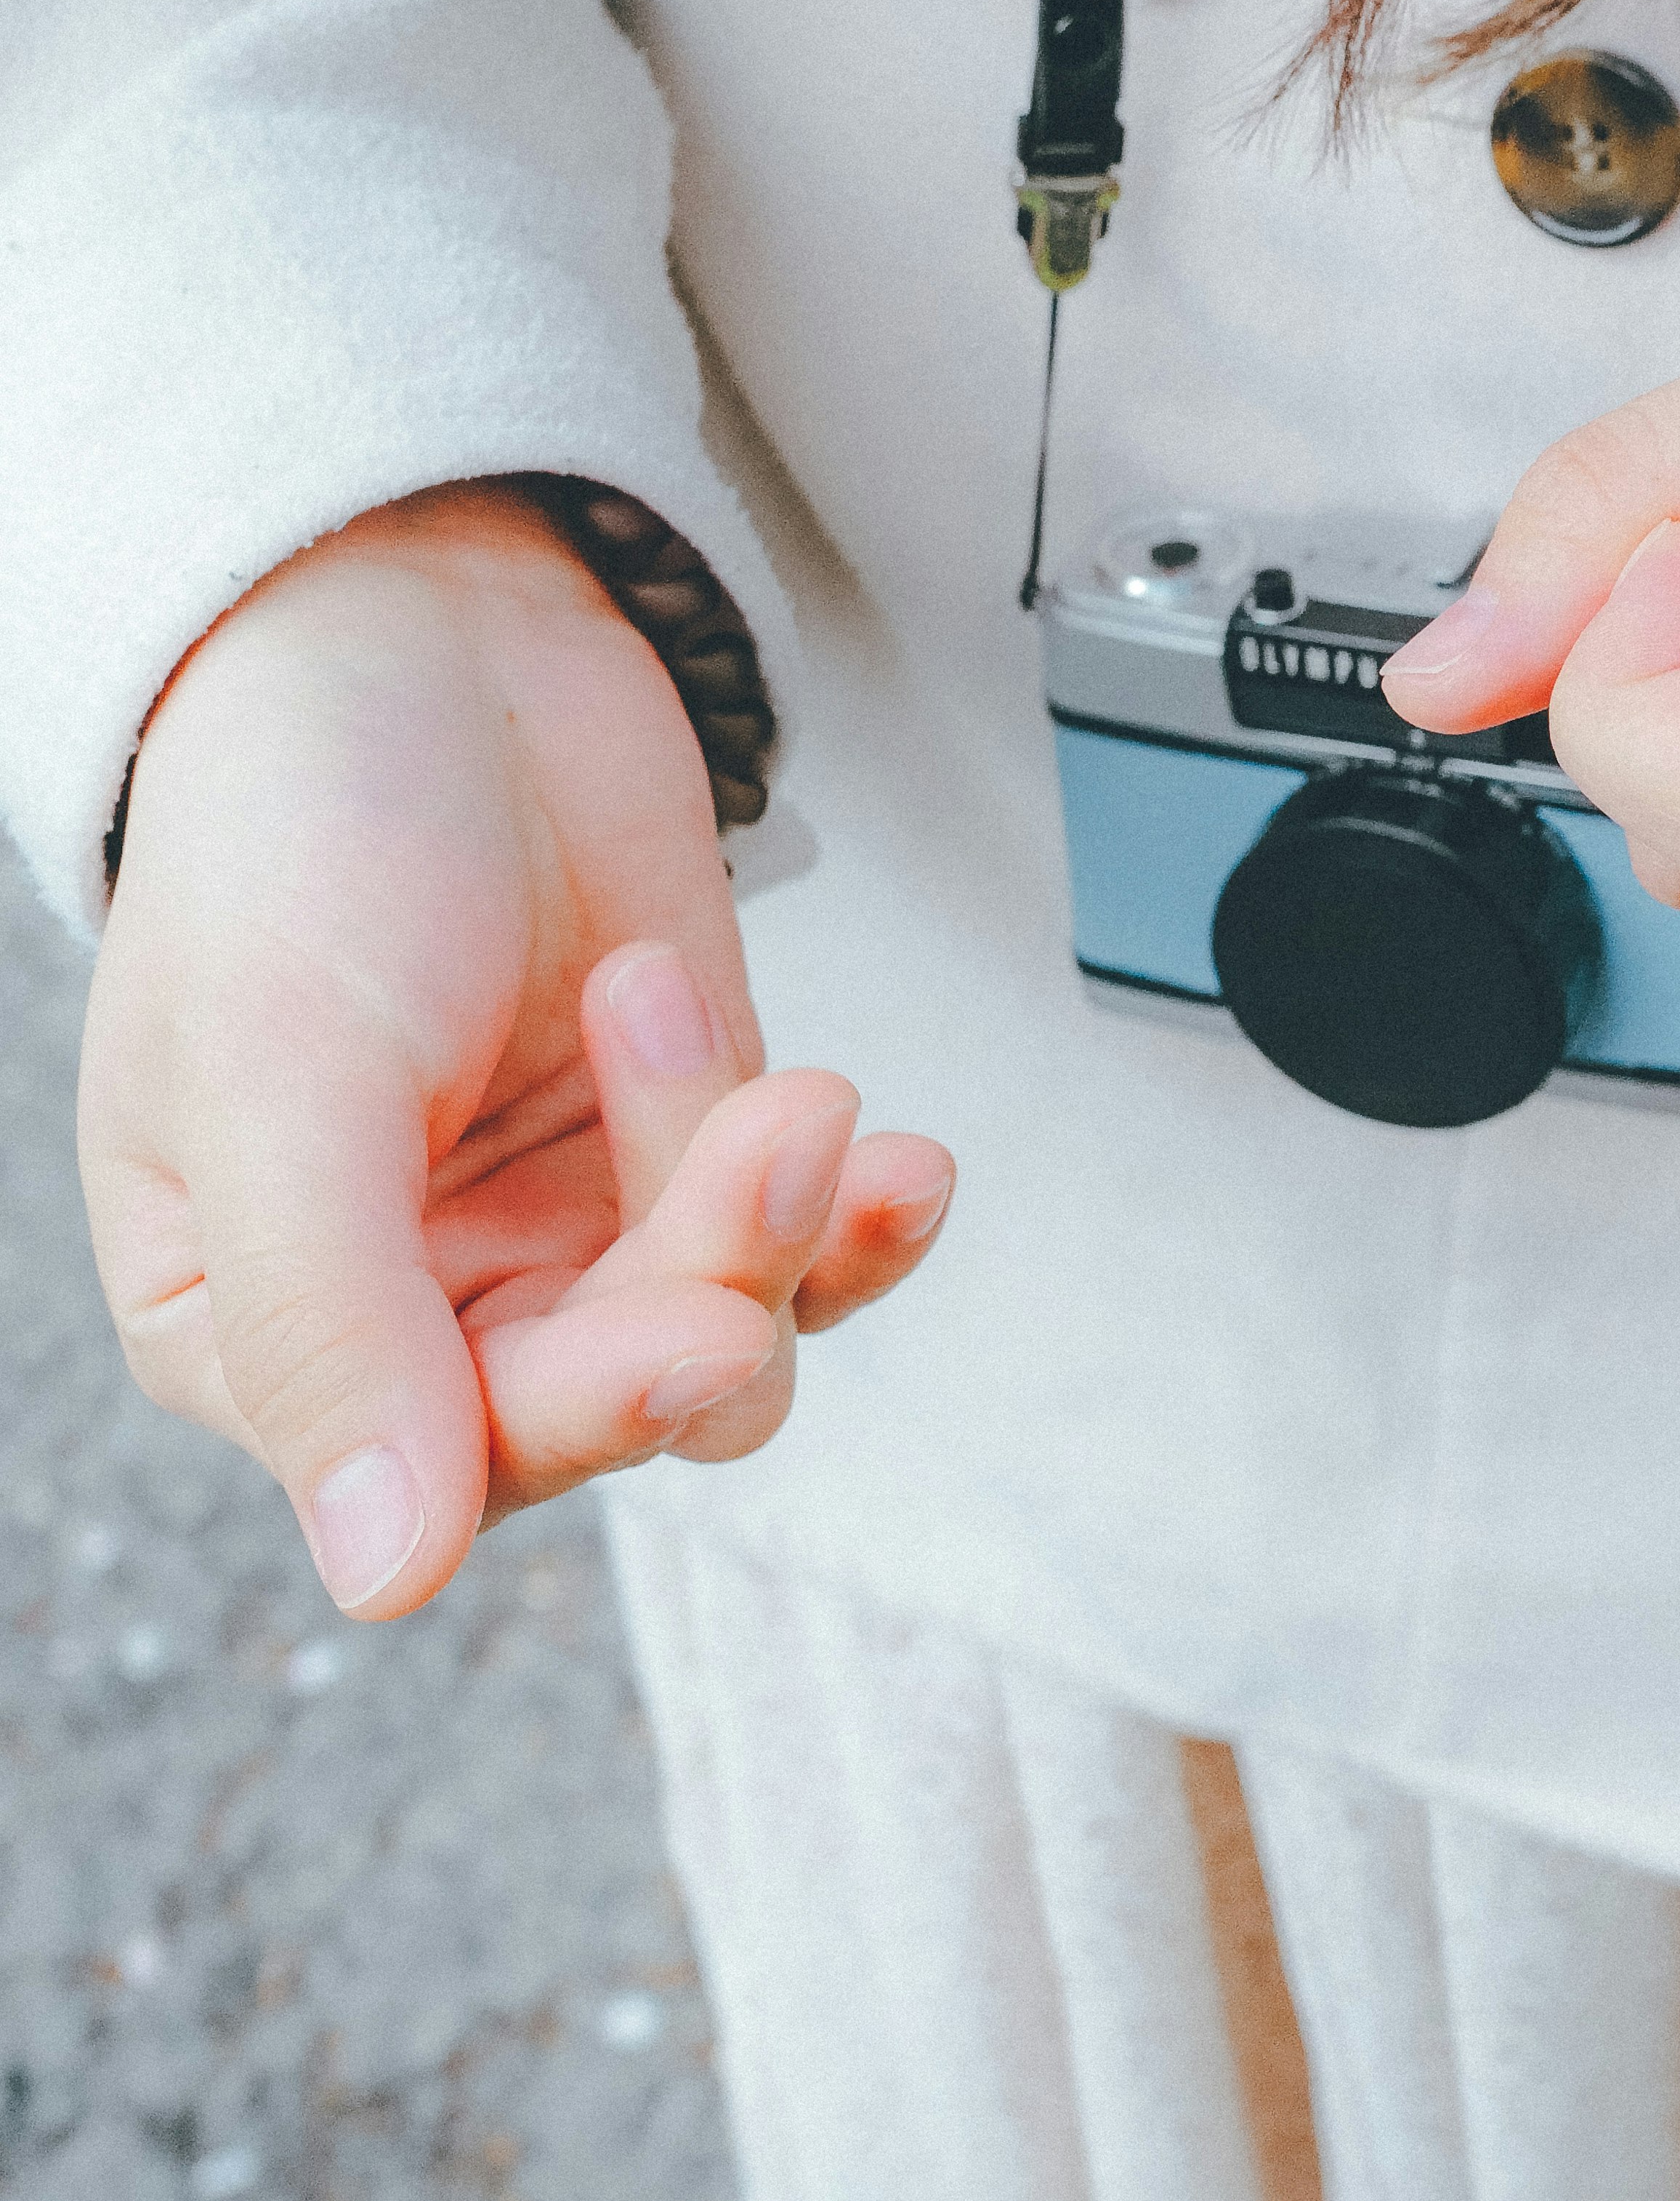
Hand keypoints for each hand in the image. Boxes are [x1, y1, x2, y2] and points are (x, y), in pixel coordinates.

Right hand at [78, 484, 951, 1618]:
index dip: (590, 1407)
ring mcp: (560, 1221)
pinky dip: (858, 1213)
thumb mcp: (276, 1078)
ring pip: (725, 1328)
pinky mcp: (682, 1138)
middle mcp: (412, 1301)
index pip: (446, 1455)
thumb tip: (385, 1579)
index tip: (699, 1336)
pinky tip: (906, 1165)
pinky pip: (797, 1242)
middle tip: (772, 1141)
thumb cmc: (299, 828)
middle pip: (612, 1399)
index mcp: (252, 1326)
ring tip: (794, 1085)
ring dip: (781, 1225)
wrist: (424, 622)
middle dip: (709, 1285)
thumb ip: (326, 1326)